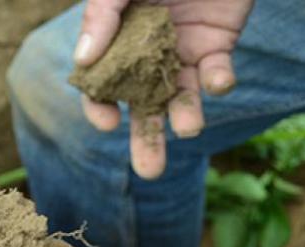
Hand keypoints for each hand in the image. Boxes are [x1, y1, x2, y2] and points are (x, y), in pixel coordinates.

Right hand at [75, 0, 254, 178]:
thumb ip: (103, 15)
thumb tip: (84, 61)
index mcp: (117, 41)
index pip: (102, 85)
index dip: (100, 106)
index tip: (106, 123)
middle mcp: (147, 54)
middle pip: (143, 106)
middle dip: (147, 139)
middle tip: (150, 172)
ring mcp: (182, 53)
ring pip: (181, 98)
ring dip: (185, 117)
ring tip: (188, 129)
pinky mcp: (218, 48)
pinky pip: (217, 74)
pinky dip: (220, 82)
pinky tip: (218, 81)